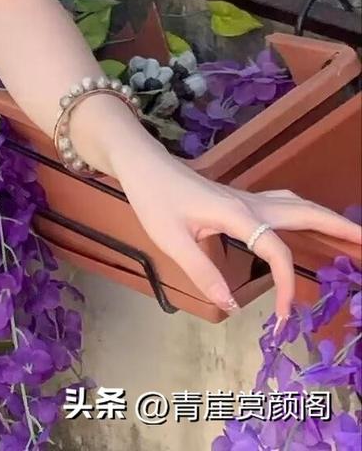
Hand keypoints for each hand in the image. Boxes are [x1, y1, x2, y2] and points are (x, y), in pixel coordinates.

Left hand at [114, 137, 361, 320]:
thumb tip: (233, 306)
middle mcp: (248, 203)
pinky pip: (283, 207)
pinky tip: (311, 224)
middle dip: (338, 227)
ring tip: (353, 236)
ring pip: (296, 205)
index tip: (285, 317)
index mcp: (236, 213)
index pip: (275, 251)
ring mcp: (245, 198)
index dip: (285, 285)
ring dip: (325, 219)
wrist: (140, 162)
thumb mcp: (170, 239)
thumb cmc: (153, 196)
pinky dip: (305, 215)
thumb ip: (202, 272)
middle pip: (303, 212)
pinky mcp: (239, 201)